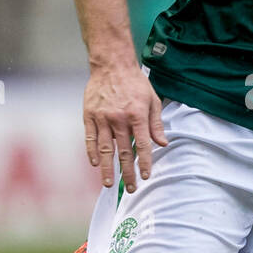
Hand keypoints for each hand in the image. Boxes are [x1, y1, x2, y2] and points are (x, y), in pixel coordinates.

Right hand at [83, 63, 167, 192]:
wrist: (112, 64)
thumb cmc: (135, 82)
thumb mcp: (152, 100)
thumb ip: (156, 123)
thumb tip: (162, 144)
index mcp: (137, 115)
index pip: (142, 145)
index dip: (144, 162)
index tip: (146, 176)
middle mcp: (119, 119)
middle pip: (124, 152)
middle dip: (127, 172)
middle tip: (130, 188)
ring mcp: (102, 118)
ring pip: (105, 149)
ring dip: (108, 168)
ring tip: (109, 184)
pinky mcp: (89, 115)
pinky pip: (90, 138)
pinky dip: (92, 152)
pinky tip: (95, 163)